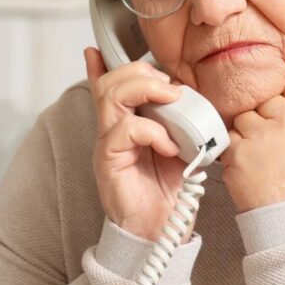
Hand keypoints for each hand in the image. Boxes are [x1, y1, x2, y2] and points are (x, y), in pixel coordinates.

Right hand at [85, 47, 195, 242]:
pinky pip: (124, 131)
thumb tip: (186, 97)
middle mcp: (112, 131)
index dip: (101, 66)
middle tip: (170, 85)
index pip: (107, 87)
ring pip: (111, 97)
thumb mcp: (180, 146)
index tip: (98, 50)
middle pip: (110, 83)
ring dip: (144, 90)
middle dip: (140, 72)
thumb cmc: (169, 193)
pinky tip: (170, 146)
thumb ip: (178, 122)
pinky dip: (153, 132)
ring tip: (171, 100)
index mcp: (127, 124)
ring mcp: (108, 145)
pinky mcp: (108, 162)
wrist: (160, 234)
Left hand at [221, 79, 284, 212]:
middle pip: (264, 101)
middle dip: (265, 120)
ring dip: (247, 135)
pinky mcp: (238, 153)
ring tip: (264, 160)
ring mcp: (261, 135)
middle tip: (275, 147)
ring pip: (243, 118)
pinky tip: (252, 170)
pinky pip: (228, 140)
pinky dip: (235, 153)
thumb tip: (284, 93)